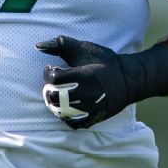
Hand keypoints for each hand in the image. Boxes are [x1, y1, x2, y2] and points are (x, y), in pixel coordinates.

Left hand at [37, 36, 167, 129]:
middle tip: (51, 86)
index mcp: (85, 75)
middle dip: (48, 91)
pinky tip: (64, 110)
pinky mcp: (96, 117)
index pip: (55, 78)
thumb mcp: (84, 48)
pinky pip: (75, 123)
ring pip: (63, 111)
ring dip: (55, 104)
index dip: (48, 73)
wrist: (128, 79)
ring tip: (57, 96)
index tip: (51, 69)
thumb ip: (61, 44)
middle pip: (56, 97)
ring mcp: (92, 107)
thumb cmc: (103, 62)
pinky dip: (67, 119)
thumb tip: (38, 46)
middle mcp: (88, 92)